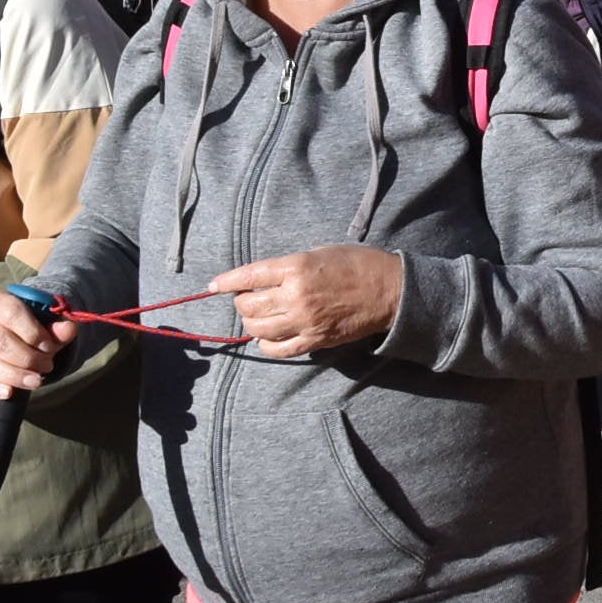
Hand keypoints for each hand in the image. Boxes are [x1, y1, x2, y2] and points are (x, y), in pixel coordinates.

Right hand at [0, 286, 79, 398]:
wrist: (26, 332)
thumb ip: (59, 325)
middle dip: (27, 358)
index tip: (48, 345)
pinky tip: (9, 392)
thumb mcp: (50, 320)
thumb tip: (68, 329)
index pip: (10, 313)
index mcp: (0, 302)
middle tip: (47, 364)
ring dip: (17, 376)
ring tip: (37, 379)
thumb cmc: (37, 323)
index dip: (32, 332)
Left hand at [210, 247, 405, 359]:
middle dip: (241, 302)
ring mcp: (304, 321)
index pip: (248, 276)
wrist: (388, 290)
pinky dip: (266, 344)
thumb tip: (260, 279)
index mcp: (296, 268)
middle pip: (248, 305)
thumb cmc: (356, 264)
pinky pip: (278, 349)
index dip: (226, 282)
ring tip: (257, 316)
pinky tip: (267, 336)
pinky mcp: (314, 340)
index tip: (213, 285)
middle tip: (246, 298)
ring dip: (251, 322)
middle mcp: (295, 296)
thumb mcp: (318, 253)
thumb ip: (287, 267)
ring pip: (258, 329)